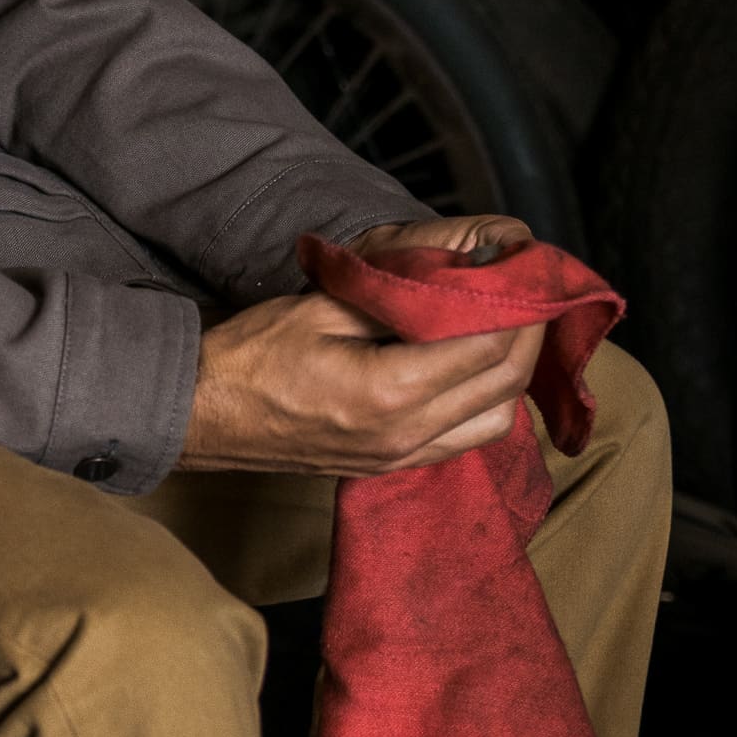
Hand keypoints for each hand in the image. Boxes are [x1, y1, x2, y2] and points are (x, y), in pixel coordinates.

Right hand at [175, 214, 541, 476]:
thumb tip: (451, 274)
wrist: (204, 415)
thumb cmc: (252, 355)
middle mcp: (406, 434)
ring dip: (512, 375)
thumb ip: (391, 295)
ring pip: (494, 423)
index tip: (524, 270)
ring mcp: (401, 458)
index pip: (486, 347)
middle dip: (528, 336)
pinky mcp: (392, 467)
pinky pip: (463, 440)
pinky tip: (474, 369)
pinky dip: (485, 403)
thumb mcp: (319, 306)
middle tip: (532, 291)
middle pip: (502, 387)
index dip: (516, 306)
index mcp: (389, 391)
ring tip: (507, 327)